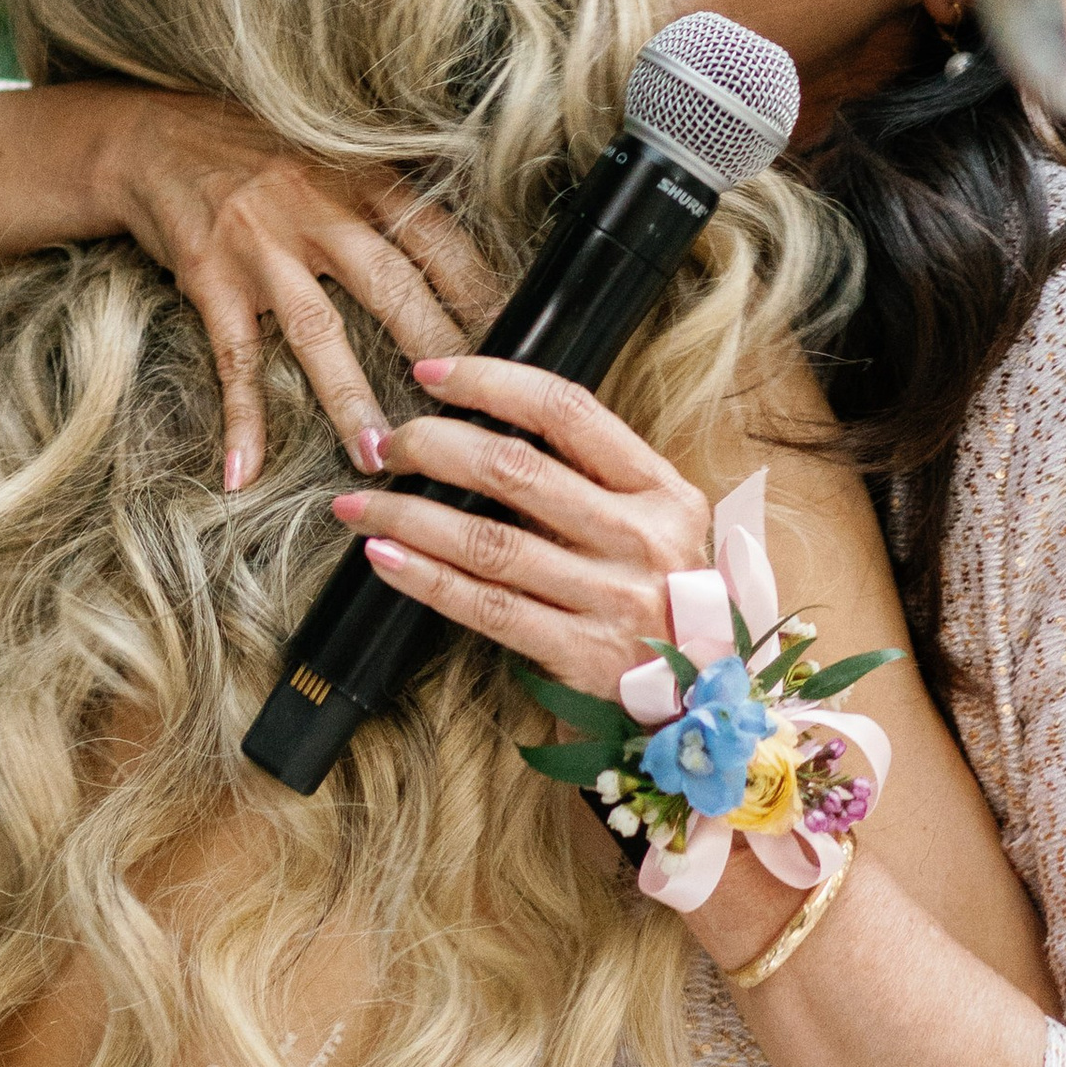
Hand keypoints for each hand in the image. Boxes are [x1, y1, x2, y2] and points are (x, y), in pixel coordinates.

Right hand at [93, 95, 495, 490]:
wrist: (153, 139)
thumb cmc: (263, 155)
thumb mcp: (337, 159)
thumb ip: (392, 208)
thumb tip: (469, 268)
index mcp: (363, 180)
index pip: (437, 240)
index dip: (481, 291)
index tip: (521, 341)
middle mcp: (318, 210)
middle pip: (392, 287)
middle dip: (438, 351)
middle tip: (476, 413)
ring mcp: (263, 248)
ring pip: (317, 331)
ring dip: (348, 398)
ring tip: (378, 456)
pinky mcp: (212, 280)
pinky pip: (233, 358)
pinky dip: (240, 417)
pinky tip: (244, 469)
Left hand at [327, 353, 713, 701]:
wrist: (705, 694)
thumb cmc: (661, 590)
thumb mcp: (656, 518)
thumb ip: (593, 474)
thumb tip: (484, 421)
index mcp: (660, 488)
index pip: (566, 410)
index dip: (490, 382)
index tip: (430, 372)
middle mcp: (639, 538)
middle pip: (516, 469)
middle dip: (433, 446)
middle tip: (387, 445)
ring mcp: (611, 599)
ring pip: (489, 542)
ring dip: (410, 514)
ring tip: (360, 502)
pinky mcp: (579, 655)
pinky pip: (485, 607)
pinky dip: (425, 577)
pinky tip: (384, 555)